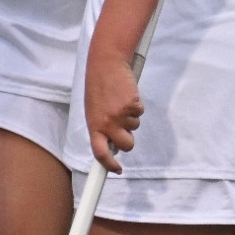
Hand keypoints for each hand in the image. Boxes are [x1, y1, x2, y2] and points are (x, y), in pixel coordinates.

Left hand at [84, 46, 143, 172]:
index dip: (108, 165)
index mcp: (94, 125)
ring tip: (120, 101)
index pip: (99, 153)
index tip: (117, 170)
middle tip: (124, 125)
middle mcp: (107, 123)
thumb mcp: (94, 110)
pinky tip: (127, 94)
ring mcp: (121, 115)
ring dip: (131, 117)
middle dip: (129, 139)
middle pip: (126, 145)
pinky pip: (140, 112)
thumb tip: (112, 142)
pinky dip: (136, 105)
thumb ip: (101, 126)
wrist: (106, 63)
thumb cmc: (98, 86)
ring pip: (135, 126)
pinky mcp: (132, 105)